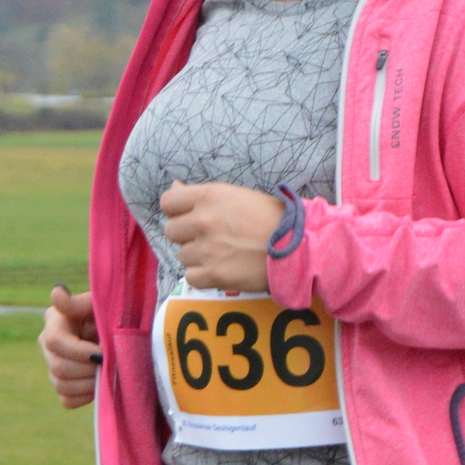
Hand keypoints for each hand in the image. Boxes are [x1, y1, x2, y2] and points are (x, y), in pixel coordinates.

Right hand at [38, 285, 99, 407]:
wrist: (120, 333)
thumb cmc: (111, 313)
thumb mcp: (99, 304)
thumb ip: (79, 301)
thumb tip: (56, 293)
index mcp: (55, 321)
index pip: (54, 341)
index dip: (79, 351)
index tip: (102, 353)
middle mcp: (48, 345)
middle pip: (58, 367)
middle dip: (88, 370)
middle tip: (109, 365)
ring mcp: (52, 367)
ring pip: (61, 385)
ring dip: (89, 384)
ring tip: (107, 374)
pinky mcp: (62, 385)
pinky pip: (67, 400)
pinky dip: (85, 396)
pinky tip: (100, 384)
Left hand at [161, 180, 285, 294]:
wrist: (297, 245)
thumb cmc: (271, 217)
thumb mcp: (236, 195)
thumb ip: (202, 195)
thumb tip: (175, 186)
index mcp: (208, 196)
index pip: (167, 202)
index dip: (176, 211)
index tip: (189, 217)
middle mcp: (203, 221)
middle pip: (171, 231)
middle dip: (186, 235)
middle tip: (210, 237)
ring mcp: (207, 249)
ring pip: (182, 256)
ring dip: (197, 256)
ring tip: (222, 253)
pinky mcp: (214, 274)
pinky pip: (190, 277)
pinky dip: (203, 276)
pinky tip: (221, 268)